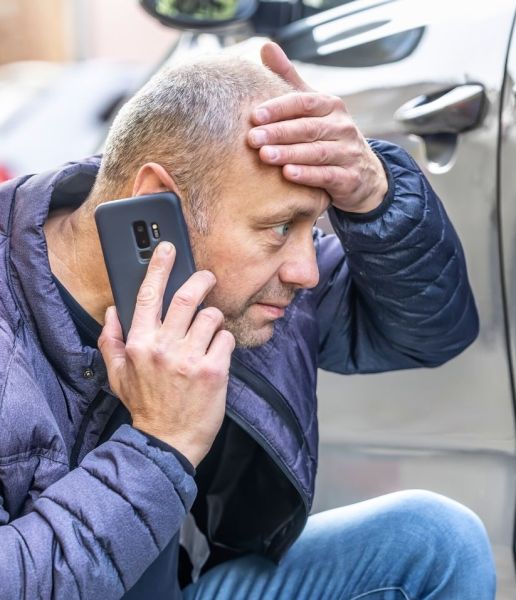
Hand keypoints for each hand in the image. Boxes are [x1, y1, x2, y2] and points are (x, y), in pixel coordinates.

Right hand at [98, 242, 234, 467]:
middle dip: (201, 281)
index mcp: (139, 344)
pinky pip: (226, 339)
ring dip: (214, 318)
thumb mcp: (118, 375)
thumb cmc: (146, 406)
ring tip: (209, 332)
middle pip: (186, 297)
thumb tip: (113, 311)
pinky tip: (217, 355)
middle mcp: (163, 347)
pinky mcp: (214, 370)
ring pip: (211, 316)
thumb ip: (112, 340)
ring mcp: (190, 358)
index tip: (168, 249)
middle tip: (207, 278)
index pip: (147, 295)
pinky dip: (225, 342)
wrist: (168, 442)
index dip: (159, 267)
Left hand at [248, 41, 387, 212]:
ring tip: (265, 156)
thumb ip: (289, 78)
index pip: (304, 102)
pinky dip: (308, 175)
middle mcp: (343, 127)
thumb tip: (266, 46)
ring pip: (317, 152)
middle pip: (308, 128)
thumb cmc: (328, 135)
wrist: (364, 174)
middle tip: (253, 138)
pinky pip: (328, 175)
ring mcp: (349, 153)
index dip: (279, 108)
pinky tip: (289, 174)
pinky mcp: (350, 178)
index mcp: (332, 106)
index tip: (254, 115)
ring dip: (290, 154)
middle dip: (279, 133)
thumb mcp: (313, 107)